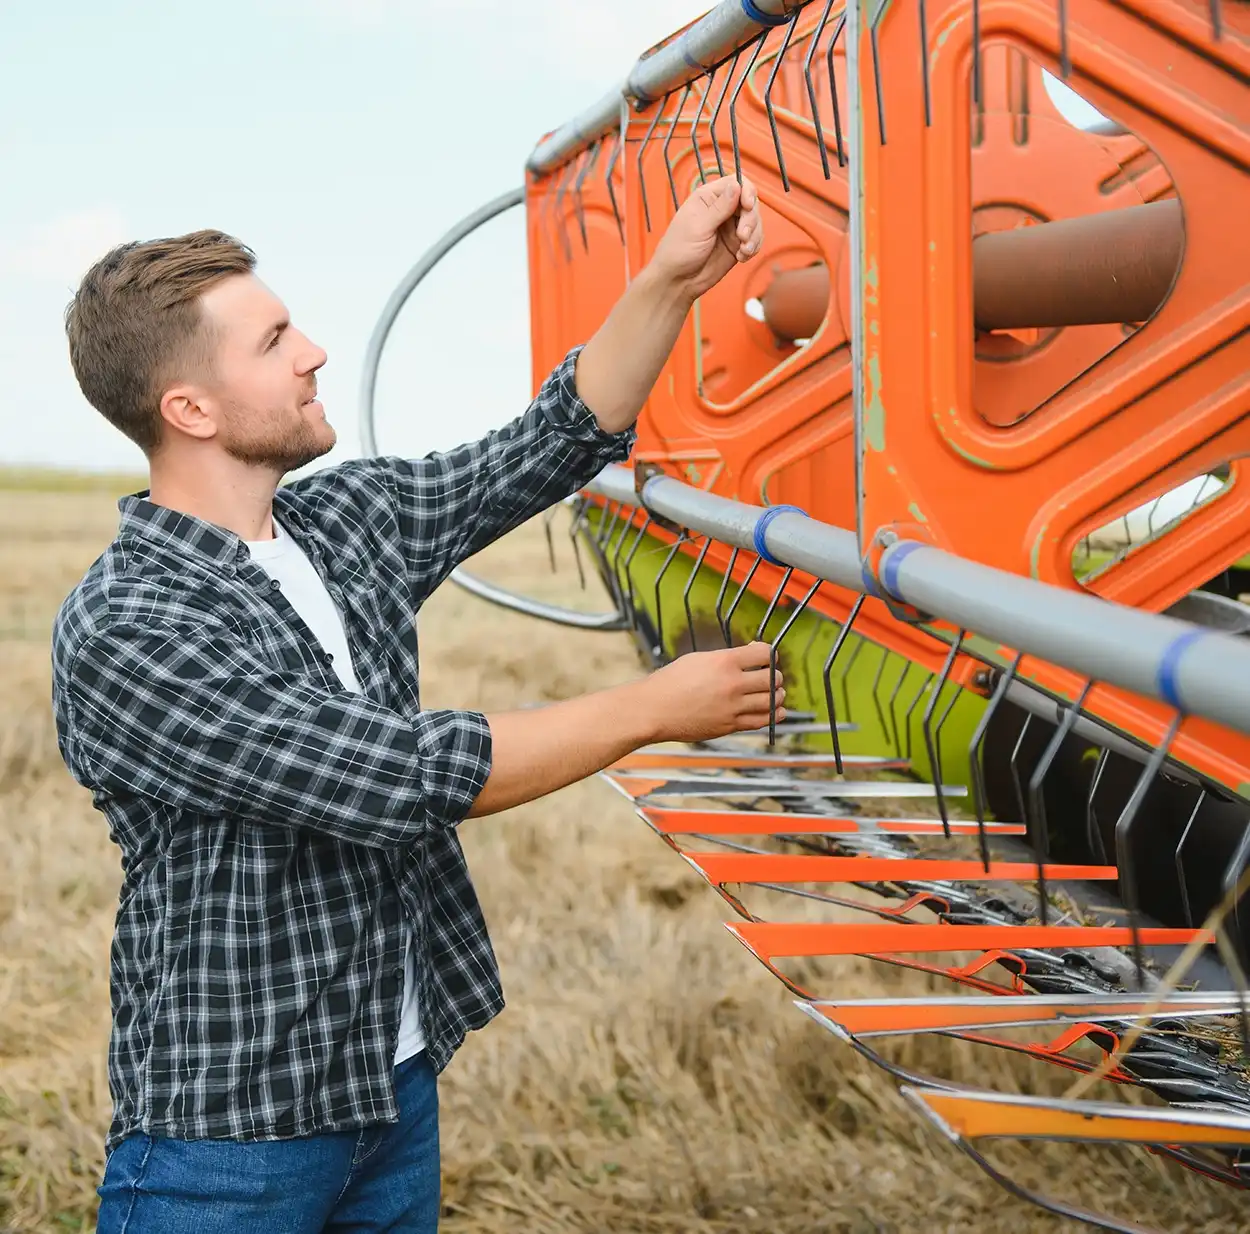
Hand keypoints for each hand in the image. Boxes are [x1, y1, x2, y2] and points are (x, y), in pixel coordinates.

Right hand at [639, 641, 784, 743]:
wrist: (653, 710)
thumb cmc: (670, 682)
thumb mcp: (698, 659)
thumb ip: (726, 658)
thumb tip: (749, 655)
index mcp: (724, 661)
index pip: (765, 654)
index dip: (769, 654)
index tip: (766, 658)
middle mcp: (732, 684)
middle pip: (773, 678)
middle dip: (774, 676)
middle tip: (769, 676)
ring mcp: (733, 707)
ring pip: (772, 700)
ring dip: (777, 696)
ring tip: (773, 694)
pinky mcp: (730, 725)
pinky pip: (762, 720)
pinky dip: (773, 714)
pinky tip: (774, 711)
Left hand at [649, 175, 763, 300]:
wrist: (677, 281)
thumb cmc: (678, 251)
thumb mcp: (698, 227)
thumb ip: (719, 207)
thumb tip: (736, 185)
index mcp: (708, 198)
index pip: (736, 183)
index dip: (747, 191)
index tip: (748, 206)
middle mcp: (721, 209)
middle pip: (750, 203)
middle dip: (751, 219)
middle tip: (742, 236)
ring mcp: (730, 227)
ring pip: (755, 222)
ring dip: (754, 235)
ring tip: (743, 250)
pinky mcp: (736, 244)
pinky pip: (754, 240)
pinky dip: (753, 247)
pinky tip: (741, 257)